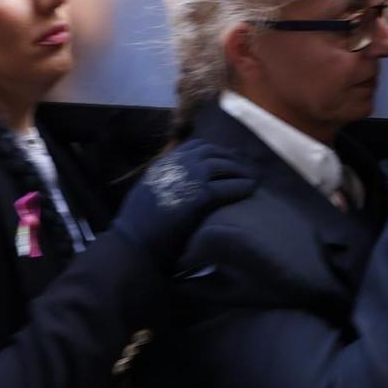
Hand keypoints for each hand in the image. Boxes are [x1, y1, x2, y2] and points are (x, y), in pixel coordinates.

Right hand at [111, 145, 255, 268]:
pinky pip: (229, 186)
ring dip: (240, 171)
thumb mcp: (147, 191)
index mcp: (164, 162)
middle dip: (230, 158)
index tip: (225, 159)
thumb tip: (176, 182)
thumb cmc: (138, 225)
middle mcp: (177, 163)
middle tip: (245, 167)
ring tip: (252, 179)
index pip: (195, 146)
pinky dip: (242, 187)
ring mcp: (189, 176)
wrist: (134, 241)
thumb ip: (164, 180)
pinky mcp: (200, 195)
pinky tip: (251, 190)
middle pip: (213, 151)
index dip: (214, 151)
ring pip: (224, 165)